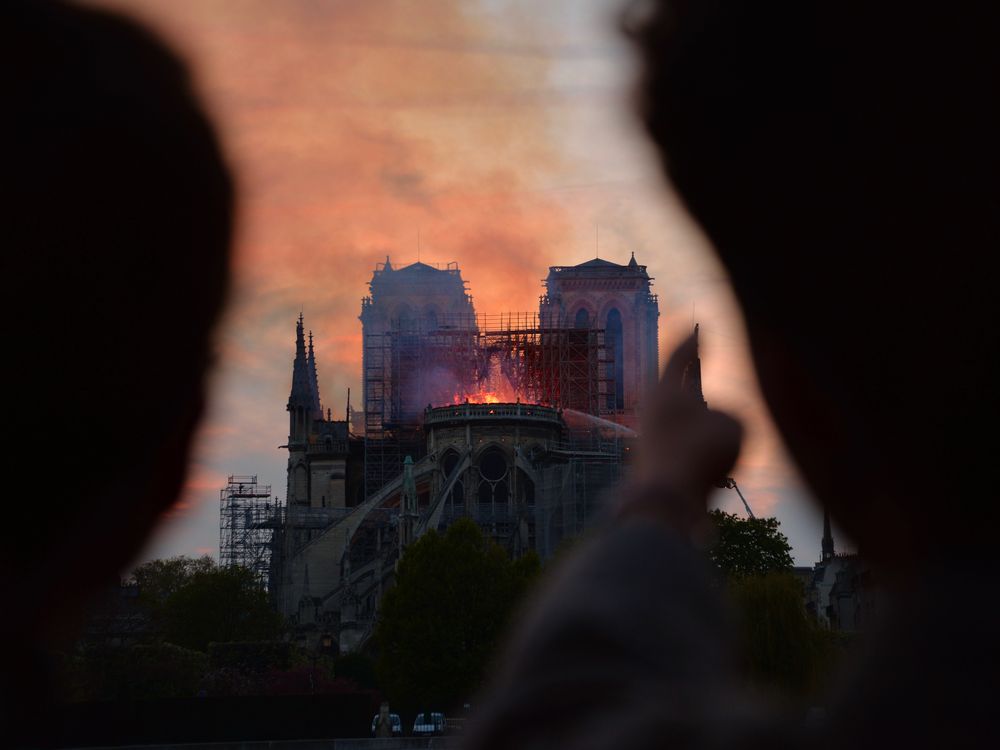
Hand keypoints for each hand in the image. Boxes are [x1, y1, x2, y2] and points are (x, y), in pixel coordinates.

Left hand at [618, 332, 742, 543]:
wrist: (666, 500)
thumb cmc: (699, 453)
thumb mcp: (735, 426)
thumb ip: (731, 417)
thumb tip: (717, 430)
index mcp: (665, 389)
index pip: (680, 355)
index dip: (693, 341)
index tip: (699, 329)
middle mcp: (652, 410)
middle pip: (680, 390)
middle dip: (697, 388)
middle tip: (708, 385)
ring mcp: (650, 437)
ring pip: (685, 425)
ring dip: (706, 431)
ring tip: (722, 453)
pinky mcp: (653, 463)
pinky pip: (686, 452)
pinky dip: (702, 457)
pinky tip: (714, 477)